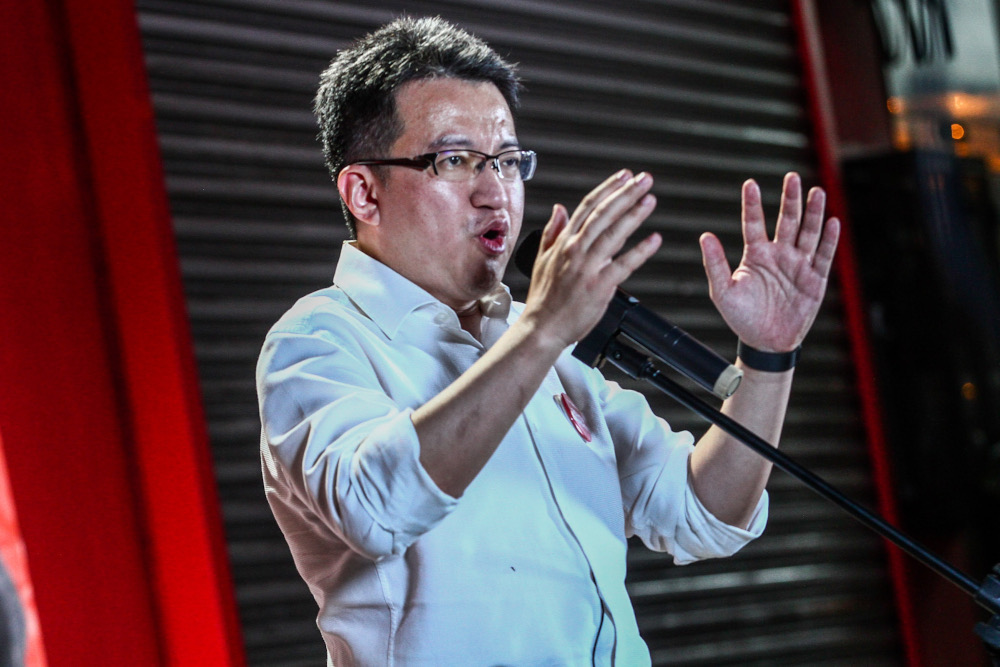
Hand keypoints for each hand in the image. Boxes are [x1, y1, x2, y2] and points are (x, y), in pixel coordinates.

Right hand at [521, 170, 661, 349]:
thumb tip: (559, 208)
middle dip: (625, 193)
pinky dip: (640, 251)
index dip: (608, 189)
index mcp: (564, 242)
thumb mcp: (542, 259)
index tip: (624, 176)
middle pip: (603, 214)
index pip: (587, 207)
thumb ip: (553, 232)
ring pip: (613, 234)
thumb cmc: (544, 299)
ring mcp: (587, 267)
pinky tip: (654, 240)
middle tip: (644, 180)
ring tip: (650, 200)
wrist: (542, 328)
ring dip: (634, 214)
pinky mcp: (599, 286)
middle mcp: (575, 251)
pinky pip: (624, 265)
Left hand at [699, 172, 839, 351]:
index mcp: (755, 255)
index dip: (753, 204)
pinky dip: (828, 239)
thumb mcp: (723, 291)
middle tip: (792, 177)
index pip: (754, 224)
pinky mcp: (814, 279)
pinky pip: (823, 256)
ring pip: (807, 233)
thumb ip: (714, 264)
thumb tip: (705, 236)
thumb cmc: (742, 318)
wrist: (766, 343)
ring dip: (813, 213)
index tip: (750, 184)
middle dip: (790, 200)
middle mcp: (778, 255)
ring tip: (816, 192)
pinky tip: (832, 222)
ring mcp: (798, 265)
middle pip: (786, 221)